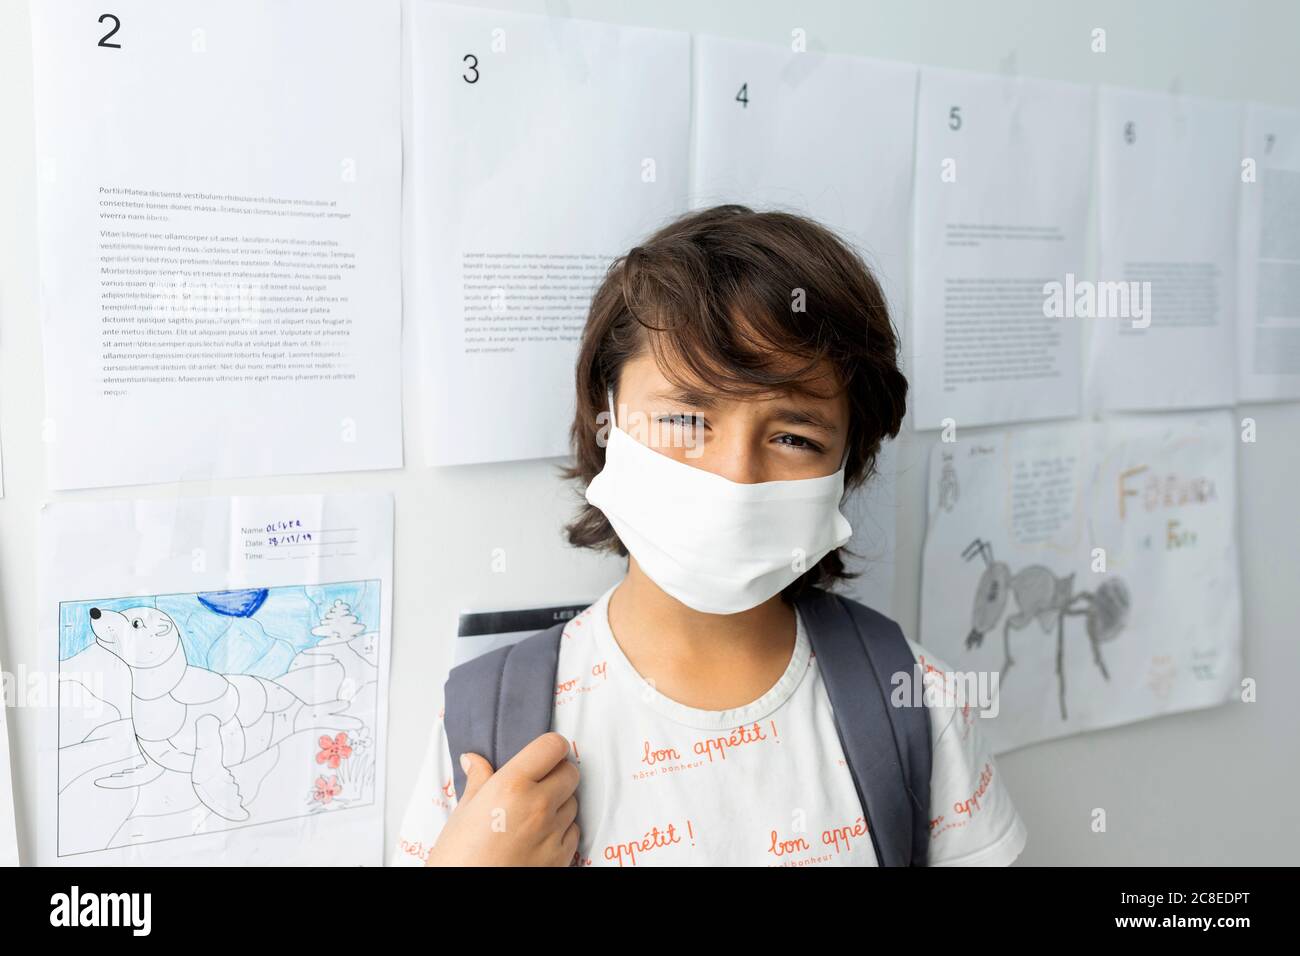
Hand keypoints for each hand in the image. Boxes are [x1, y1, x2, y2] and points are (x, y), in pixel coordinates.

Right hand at [424, 731, 579, 866]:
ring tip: (532, 813)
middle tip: (537, 782)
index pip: (553, 746)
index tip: (542, 753)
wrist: (464, 897)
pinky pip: (574, 831)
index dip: (550, 747)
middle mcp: (538, 805)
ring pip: (574, 801)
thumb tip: (474, 760)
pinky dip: (562, 829)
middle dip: (557, 773)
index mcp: (512, 786)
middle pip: (570, 772)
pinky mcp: (562, 856)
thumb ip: (477, 780)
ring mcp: (553, 832)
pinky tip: (539, 834)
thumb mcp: (461, 814)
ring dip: (560, 802)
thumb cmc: (457, 860)